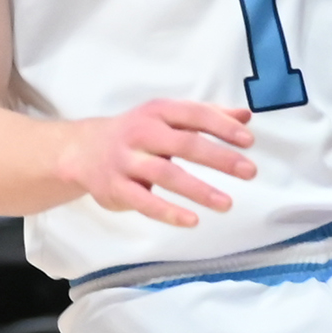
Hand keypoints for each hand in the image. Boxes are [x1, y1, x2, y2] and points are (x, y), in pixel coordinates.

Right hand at [52, 99, 256, 228]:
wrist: (82, 150)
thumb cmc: (137, 133)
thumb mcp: (166, 117)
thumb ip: (206, 115)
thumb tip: (246, 116)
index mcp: (157, 111)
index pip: (194, 114)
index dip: (222, 126)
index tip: (249, 141)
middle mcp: (141, 132)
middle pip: (184, 144)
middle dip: (219, 157)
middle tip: (250, 171)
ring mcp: (127, 160)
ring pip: (166, 174)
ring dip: (198, 190)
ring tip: (227, 204)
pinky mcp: (116, 187)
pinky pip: (144, 201)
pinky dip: (168, 211)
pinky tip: (192, 221)